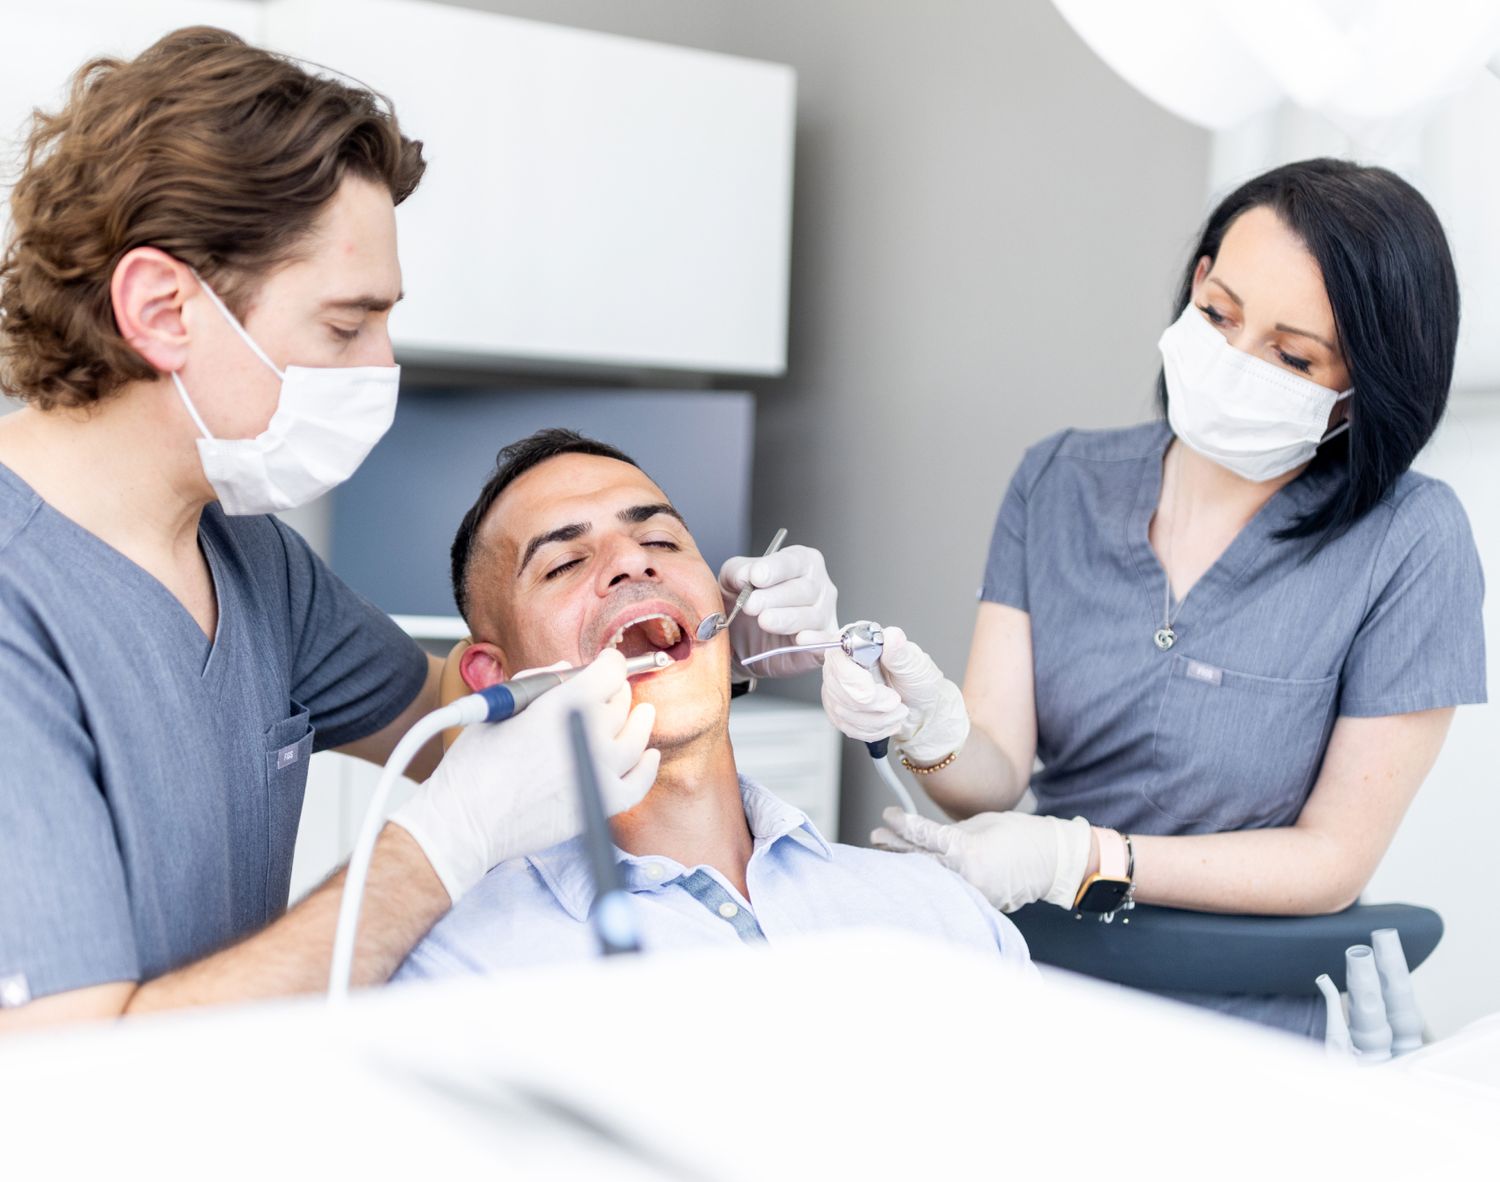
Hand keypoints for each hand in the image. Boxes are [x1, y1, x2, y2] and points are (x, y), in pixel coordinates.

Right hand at [390, 650, 659, 902]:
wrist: (466, 823)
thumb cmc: (473, 765)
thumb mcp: (501, 709)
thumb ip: (539, 683)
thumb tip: (567, 672)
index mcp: (563, 705)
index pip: (609, 671)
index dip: (609, 663)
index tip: (606, 663)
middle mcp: (590, 734)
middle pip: (621, 702)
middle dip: (615, 691)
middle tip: (606, 692)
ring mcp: (600, 771)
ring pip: (636, 737)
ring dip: (639, 721)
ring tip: (641, 714)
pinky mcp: (601, 804)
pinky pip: (639, 782)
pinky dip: (647, 766)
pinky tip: (648, 755)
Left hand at [718, 544, 837, 677]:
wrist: (741, 639)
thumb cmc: (744, 601)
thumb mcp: (732, 579)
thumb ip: (738, 572)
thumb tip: (747, 575)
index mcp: (800, 562)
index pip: (793, 561)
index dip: (775, 569)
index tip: (756, 576)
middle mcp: (818, 586)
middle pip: (804, 589)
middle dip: (774, 597)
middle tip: (750, 604)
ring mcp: (824, 615)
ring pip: (812, 616)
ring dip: (786, 619)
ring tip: (764, 621)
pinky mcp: (822, 643)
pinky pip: (826, 642)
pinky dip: (815, 641)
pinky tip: (800, 639)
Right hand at [820, 626, 969, 764]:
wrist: (922, 708)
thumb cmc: (918, 682)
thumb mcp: (915, 664)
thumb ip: (900, 652)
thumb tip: (892, 636)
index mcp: (858, 641)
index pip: (838, 657)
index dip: (851, 678)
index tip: (871, 693)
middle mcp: (844, 662)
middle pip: (837, 687)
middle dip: (871, 704)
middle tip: (895, 701)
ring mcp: (837, 686)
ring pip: (841, 710)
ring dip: (876, 718)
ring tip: (896, 710)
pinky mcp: (837, 708)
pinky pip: (845, 725)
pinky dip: (871, 728)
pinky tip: (885, 719)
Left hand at [871, 807, 1091, 912]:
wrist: (1054, 861)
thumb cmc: (1021, 836)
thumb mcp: (981, 824)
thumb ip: (950, 833)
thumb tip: (922, 835)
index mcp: (967, 850)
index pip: (925, 836)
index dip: (903, 825)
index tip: (889, 815)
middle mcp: (966, 876)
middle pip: (921, 860)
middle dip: (897, 848)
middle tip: (877, 837)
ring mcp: (972, 893)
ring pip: (931, 877)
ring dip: (908, 865)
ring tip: (887, 852)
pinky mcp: (978, 902)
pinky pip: (949, 888)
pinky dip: (931, 879)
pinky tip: (917, 871)